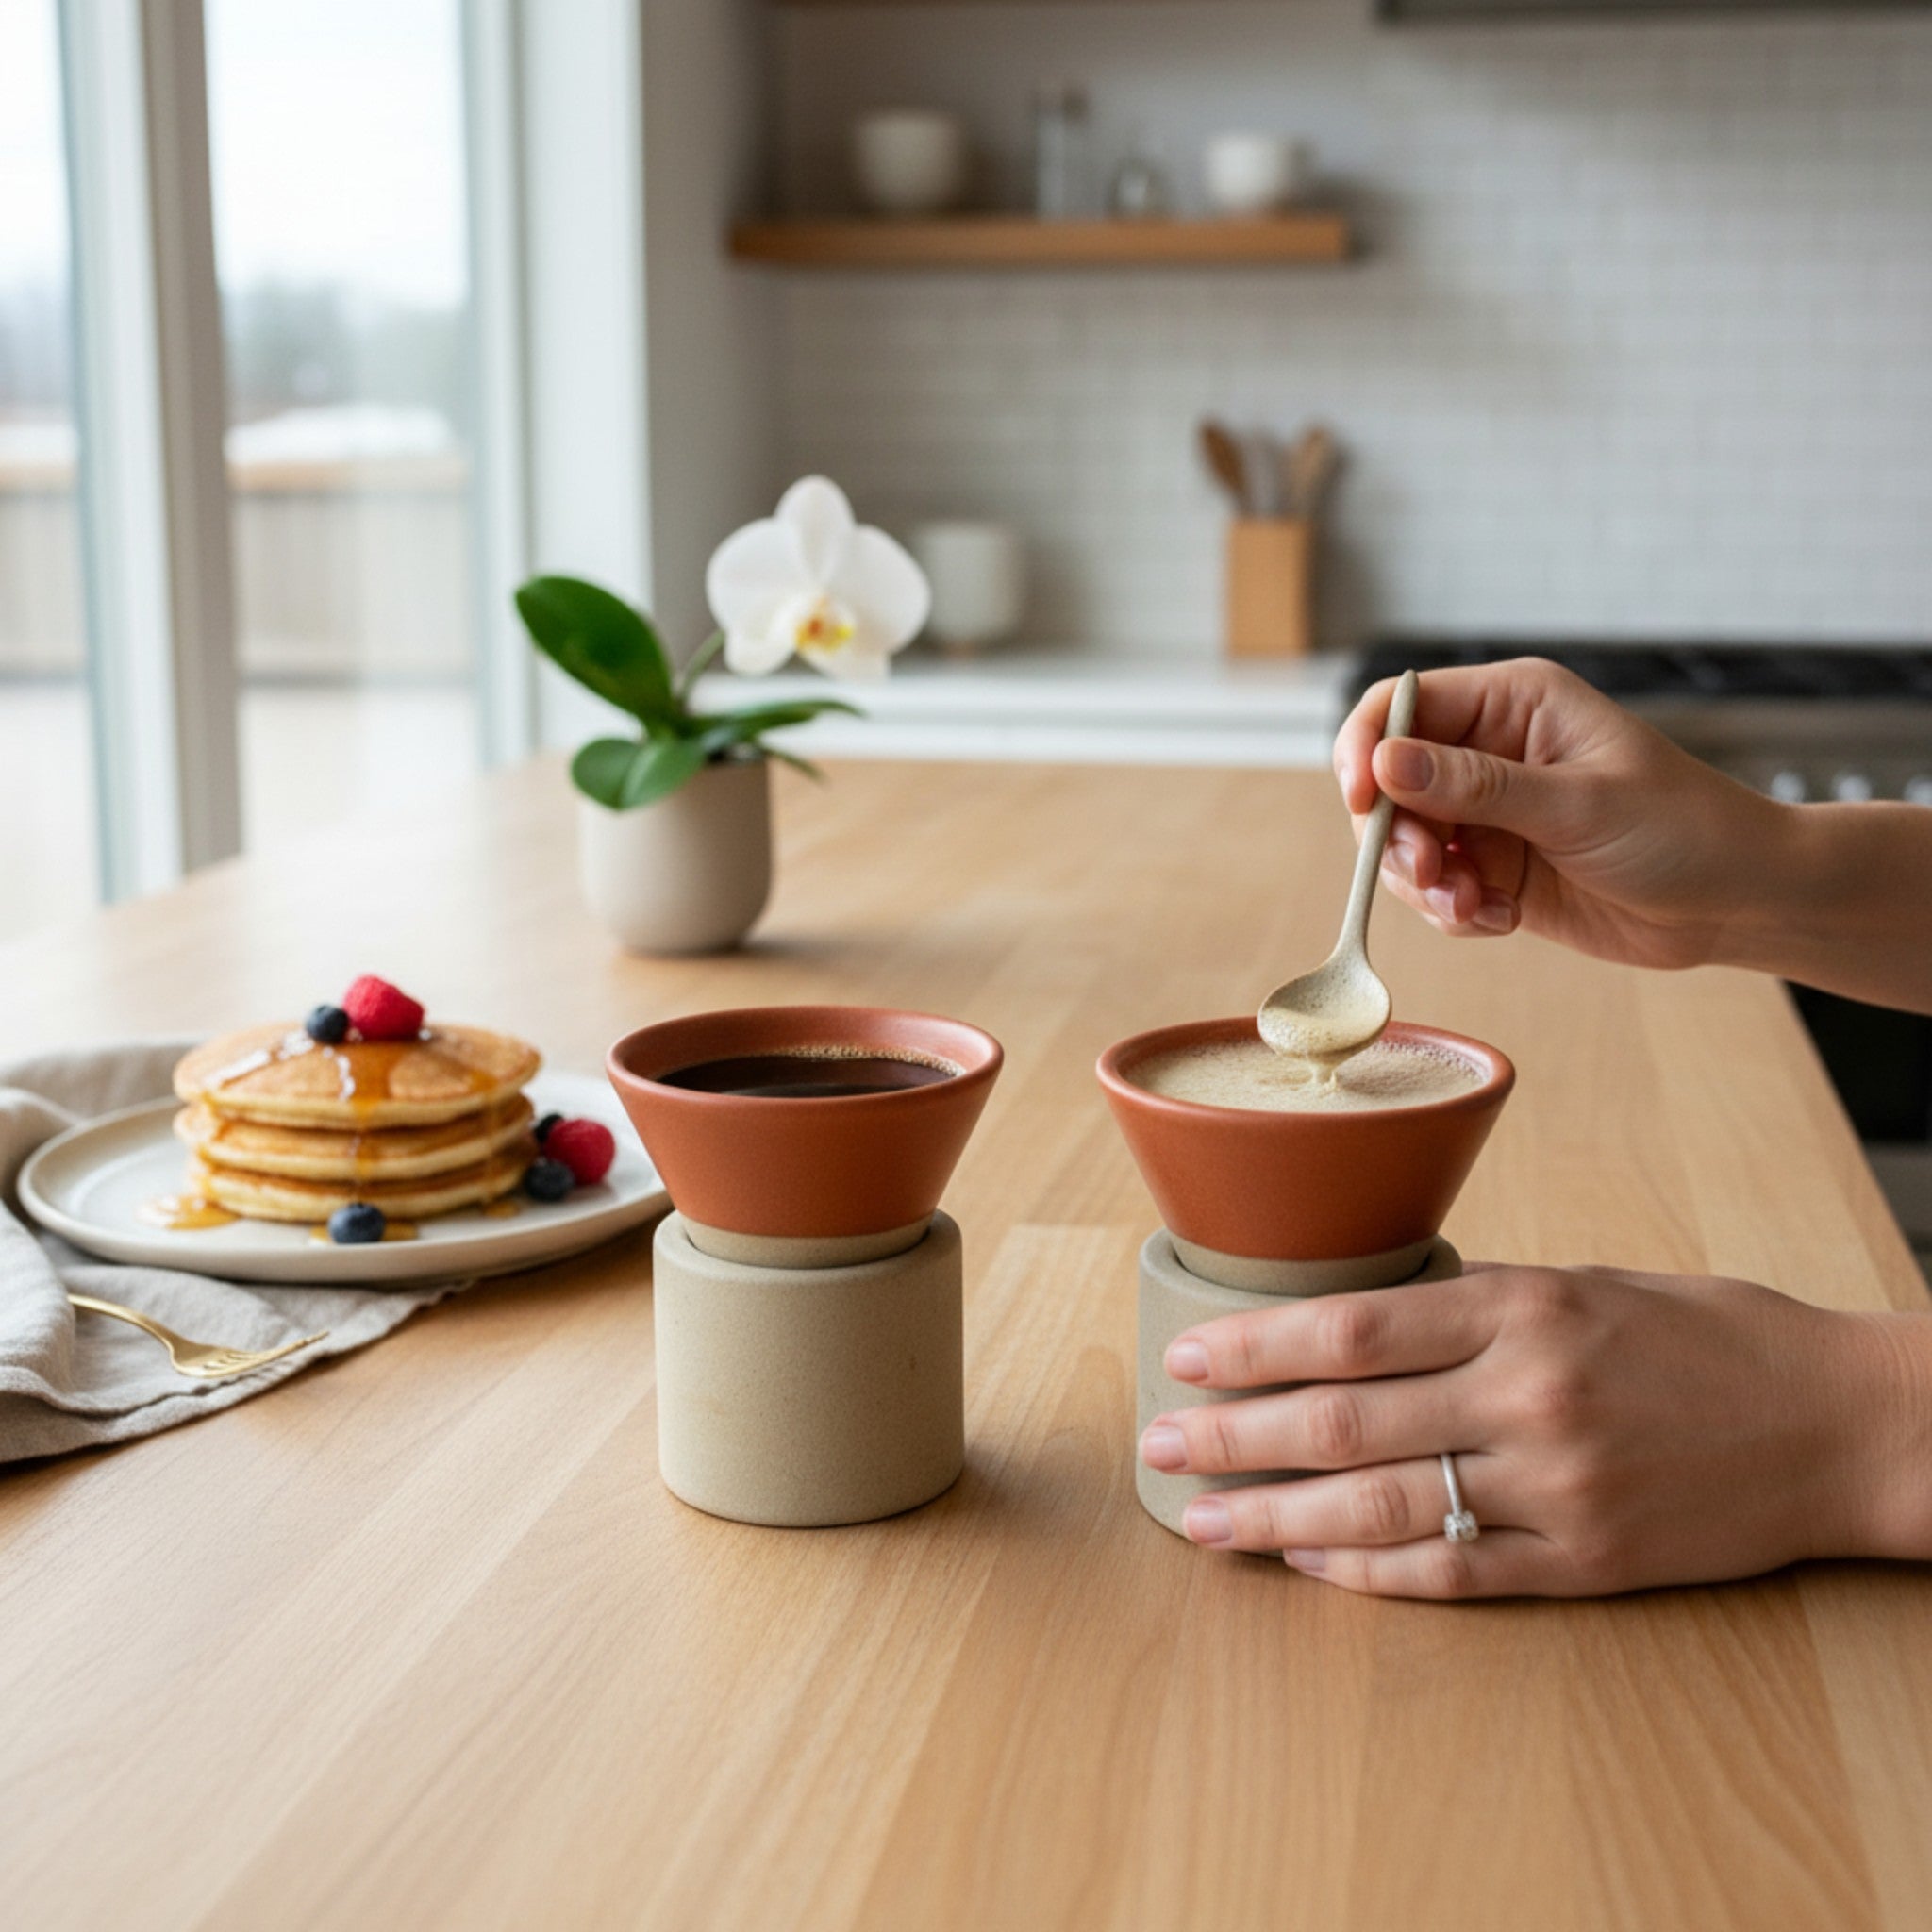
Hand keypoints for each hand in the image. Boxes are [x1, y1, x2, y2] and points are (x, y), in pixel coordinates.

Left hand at [1137, 1265, 1928, 1597]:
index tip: (1187, 1359)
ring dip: (1277, 1519)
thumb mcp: (1583, 1284)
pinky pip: (1455, 1574)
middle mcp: (1528, 1396)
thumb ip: (1472, 1308)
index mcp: (1523, 1309)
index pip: (1352, 1329)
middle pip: (1344, 1421)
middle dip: (1235, 1436)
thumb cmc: (1706, 1336)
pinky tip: (1309, 1566)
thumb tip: (1354, 1328)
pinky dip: (1371, 1574)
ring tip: (1203, 1521)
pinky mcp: (1588, 1565)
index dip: (1256, 1347)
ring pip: (1382, 1508)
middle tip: (1158, 1444)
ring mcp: (1556, 1488)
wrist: (1838, 1423)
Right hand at [1333, 658, 1780, 970]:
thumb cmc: (1682, 829)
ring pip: (1404, 844)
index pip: (1401, 706)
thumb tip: (1385, 764)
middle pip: (1388, 784)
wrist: (1735, 903)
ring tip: (1475, 908)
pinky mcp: (1493, 869)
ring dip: (1424, 885)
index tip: (1363, 802)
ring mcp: (1489, 814)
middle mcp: (1488, 752)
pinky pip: (1435, 890)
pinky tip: (1500, 920)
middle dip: (1396, 837)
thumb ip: (1476, 787)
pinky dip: (1452, 912)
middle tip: (1431, 876)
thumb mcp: (1578, 805)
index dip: (1366, 749)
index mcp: (1511, 704)